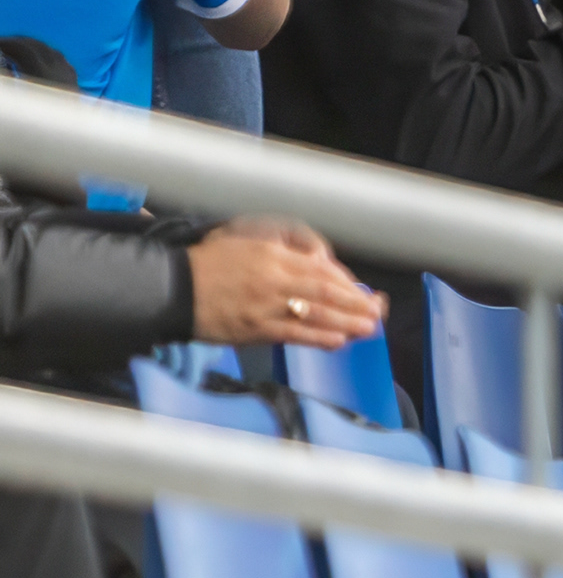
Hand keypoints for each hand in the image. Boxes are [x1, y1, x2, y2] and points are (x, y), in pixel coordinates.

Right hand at [187, 217, 384, 346]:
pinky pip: (292, 334)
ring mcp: (264, 306)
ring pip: (314, 314)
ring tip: (368, 328)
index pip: (321, 270)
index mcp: (273, 255)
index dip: (346, 283)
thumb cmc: (210, 261)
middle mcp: (274, 279)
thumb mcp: (249, 238)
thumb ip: (287, 246)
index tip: (363, 292)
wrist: (171, 288)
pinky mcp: (252, 329)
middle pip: (325, 292)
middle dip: (355, 303)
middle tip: (377, 311)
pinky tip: (338, 340)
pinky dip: (318, 337)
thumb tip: (320, 260)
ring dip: (345, 322)